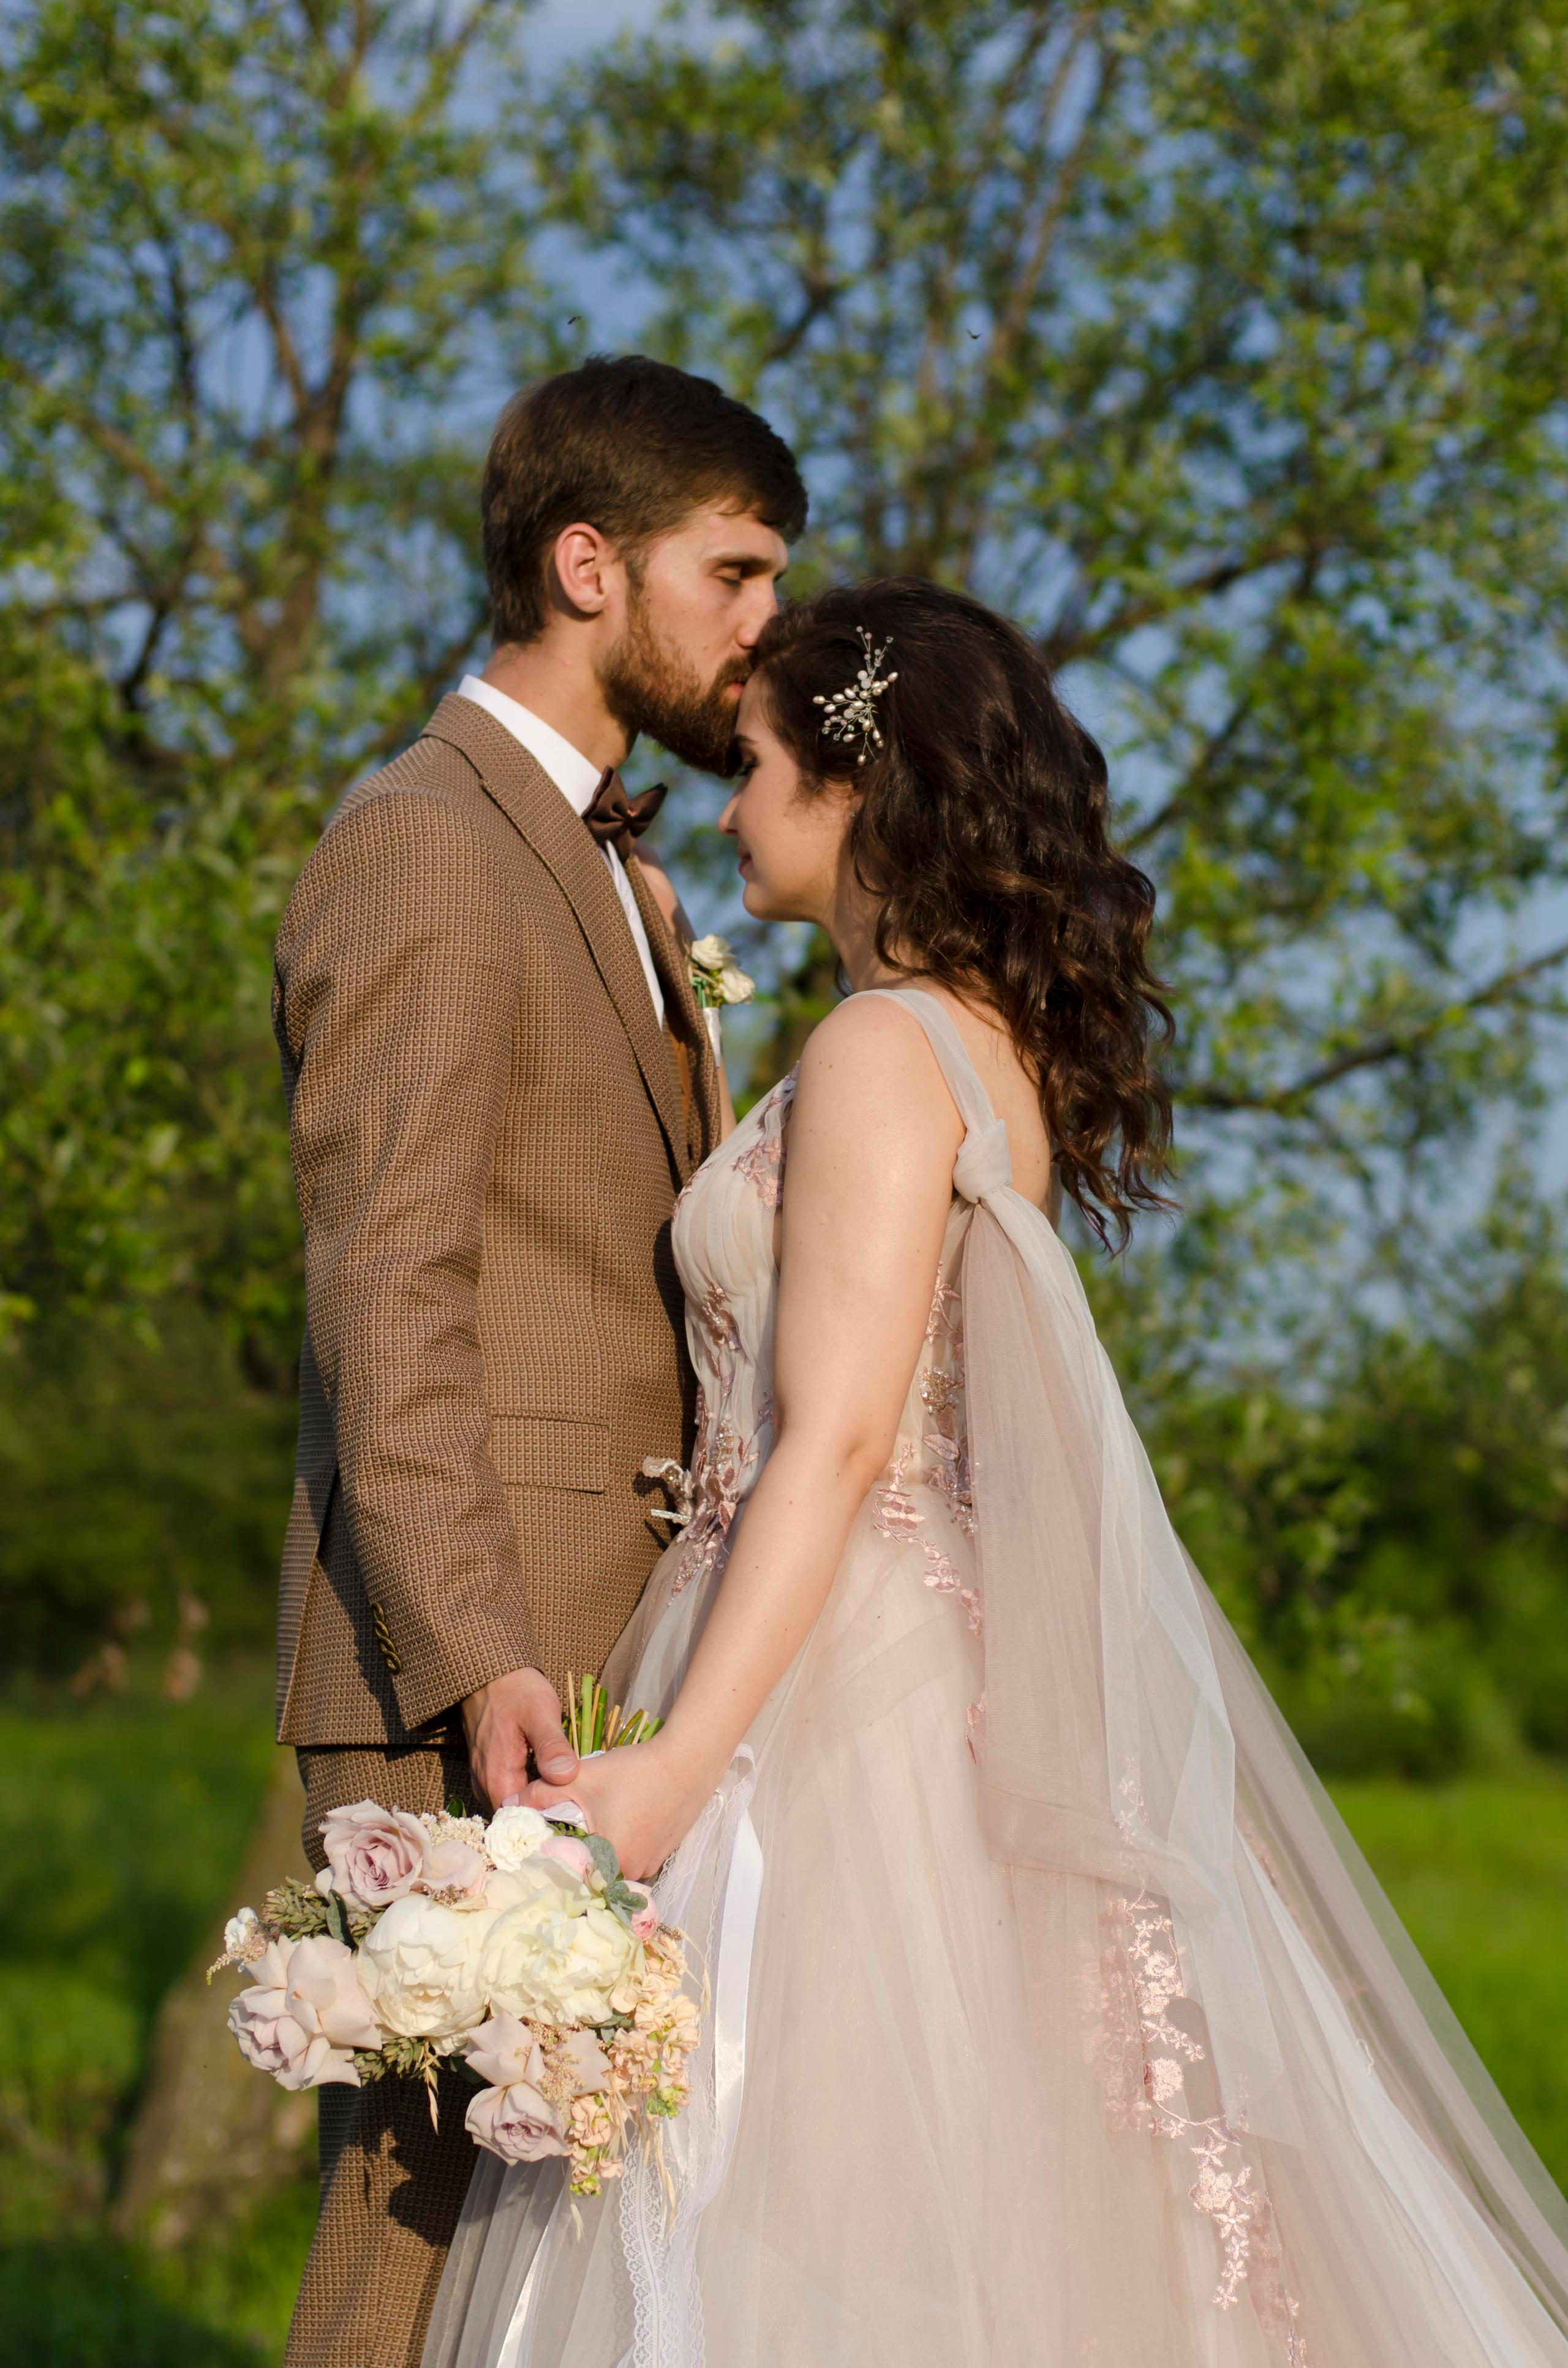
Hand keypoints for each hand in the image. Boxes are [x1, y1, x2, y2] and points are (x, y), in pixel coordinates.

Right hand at [461, 1665, 576, 1809]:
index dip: (547, 1823)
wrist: (490, 1672)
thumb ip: (551, 1746)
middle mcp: (485, 1784)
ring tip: (569, 1801)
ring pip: (512, 1804)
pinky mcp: (490, 1769)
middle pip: (516, 1816)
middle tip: (578, 1813)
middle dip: (545, 1816)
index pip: (521, 1820)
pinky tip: (551, 1785)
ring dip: (537, 1805)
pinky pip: (509, 1791)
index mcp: (497, 1777)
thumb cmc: (516, 1690)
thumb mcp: (540, 1713)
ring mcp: (485, 1777)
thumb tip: (566, 1777)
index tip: (575, 1820)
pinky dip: (528, 1792)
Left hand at [524, 1736, 710, 1881]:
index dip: (552, 1863)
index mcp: (609, 1862)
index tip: (540, 1848)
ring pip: (611, 1868)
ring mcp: (650, 1866)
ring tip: (588, 1827)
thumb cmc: (633, 1772)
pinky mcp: (661, 1855)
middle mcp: (631, 1874)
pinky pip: (630, 1861)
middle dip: (574, 1858)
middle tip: (562, 1834)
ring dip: (598, 1854)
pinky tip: (615, 1823)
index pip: (570, 1876)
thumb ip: (540, 1793)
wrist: (687, 1760)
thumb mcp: (582, 1779)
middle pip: (591, 1875)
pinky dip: (619, 1848)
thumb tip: (506, 1804)